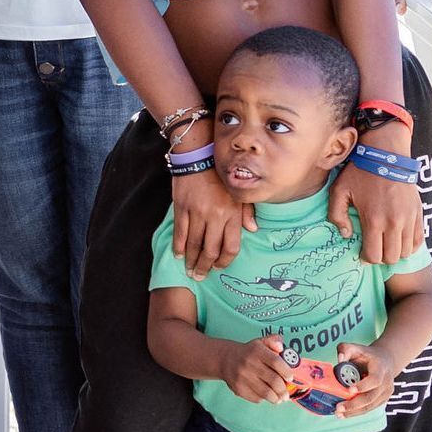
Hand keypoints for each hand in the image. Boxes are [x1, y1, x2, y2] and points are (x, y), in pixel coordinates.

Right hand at [169, 158, 251, 273]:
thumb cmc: (221, 174)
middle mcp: (216, 216)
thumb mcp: (239, 192)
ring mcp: (197, 212)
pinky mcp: (182, 208)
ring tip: (189, 271)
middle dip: (205, 267)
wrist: (199, 154)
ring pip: (194, 244)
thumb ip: (246, 212)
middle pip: (210, 250)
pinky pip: (180, 232)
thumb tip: (253, 229)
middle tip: (200, 276)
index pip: (231, 246)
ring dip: (191, 260)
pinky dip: (179, 246)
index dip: (224, 261)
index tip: (219, 268)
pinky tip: (178, 255)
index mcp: (232, 213)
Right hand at [222, 334, 292, 406]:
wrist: (225, 359)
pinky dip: (264, 399)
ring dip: (276, 399)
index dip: (286, 372)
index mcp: (257, 351)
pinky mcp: (239, 388)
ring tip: (280, 399)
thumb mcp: (260, 342)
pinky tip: (266, 396)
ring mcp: (243, 378)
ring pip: (266, 393)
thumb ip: (274, 341)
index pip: (276, 362)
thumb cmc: (249, 353)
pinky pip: (256, 398)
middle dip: (283, 390)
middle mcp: (249, 364)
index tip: (290, 378)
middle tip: (286, 394)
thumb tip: (281, 347)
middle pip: (273, 381)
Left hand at [331, 156, 424, 266]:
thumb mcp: (339, 190)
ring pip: (406, 252)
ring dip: (395, 252)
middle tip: (374, 248)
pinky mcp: (419, 213)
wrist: (387, 154)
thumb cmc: (361, 171)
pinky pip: (418, 241)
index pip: (374, 256)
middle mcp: (395, 223)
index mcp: (374, 220)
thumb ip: (337, 215)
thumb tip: (347, 235)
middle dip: (381, 257)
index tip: (362, 252)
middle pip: (391, 258)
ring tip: (385, 242)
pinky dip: (409, 245)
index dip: (366, 258)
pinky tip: (399, 239)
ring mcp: (409, 219)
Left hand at [332, 349, 399, 419]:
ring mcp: (386, 393)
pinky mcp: (382, 400)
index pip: (375, 380)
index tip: (350, 389)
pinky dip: (357, 412)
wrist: (385, 360)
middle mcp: (386, 382)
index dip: (363, 386)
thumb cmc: (367, 355)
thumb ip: (345, 349)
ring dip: (354, 412)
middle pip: (371, 397)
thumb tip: (340, 360)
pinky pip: (370, 408)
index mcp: (381, 368)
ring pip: (370, 406)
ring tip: (339, 414)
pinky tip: (345, 413)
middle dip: (354, 404)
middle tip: (339, 407)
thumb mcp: (356, 347)